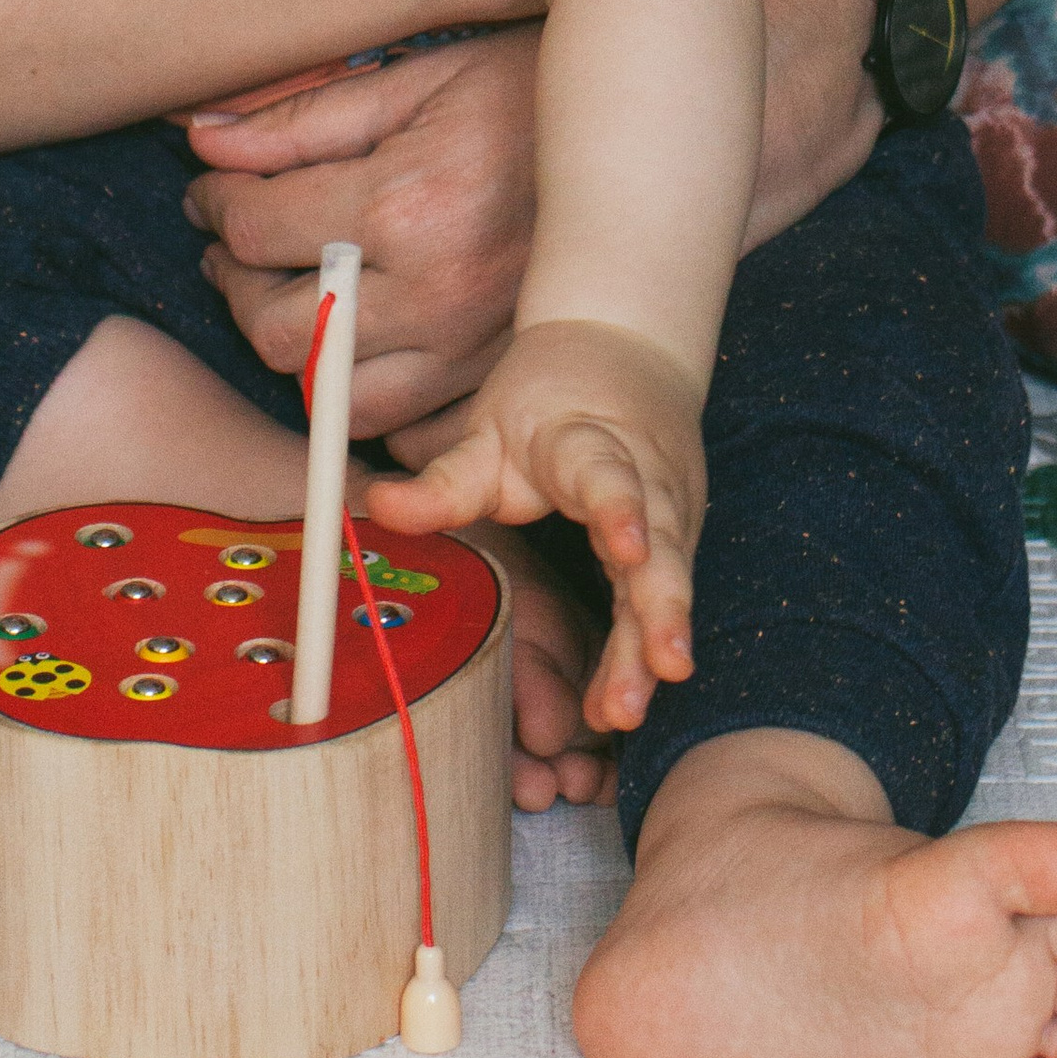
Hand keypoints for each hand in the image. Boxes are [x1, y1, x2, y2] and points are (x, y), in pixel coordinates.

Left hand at [182, 28, 538, 432]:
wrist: (640, 131)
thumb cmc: (523, 90)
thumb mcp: (412, 82)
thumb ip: (301, 122)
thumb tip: (204, 145)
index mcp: (402, 204)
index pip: (256, 230)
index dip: (216, 207)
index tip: (214, 193)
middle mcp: (435, 289)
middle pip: (281, 330)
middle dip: (238, 285)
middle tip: (239, 248)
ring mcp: (472, 346)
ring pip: (336, 398)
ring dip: (295, 351)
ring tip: (291, 297)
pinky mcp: (502, 377)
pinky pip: (412, 434)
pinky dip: (372, 406)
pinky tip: (362, 350)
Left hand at [369, 319, 706, 734]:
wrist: (623, 347)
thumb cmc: (548, 399)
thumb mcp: (490, 430)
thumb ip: (444, 480)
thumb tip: (379, 508)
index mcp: (591, 441)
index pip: (608, 474)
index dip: (619, 510)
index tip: (626, 546)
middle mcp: (647, 478)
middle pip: (660, 546)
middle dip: (660, 610)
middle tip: (662, 669)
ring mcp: (670, 511)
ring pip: (669, 582)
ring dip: (656, 644)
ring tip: (630, 709)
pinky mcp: (677, 539)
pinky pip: (663, 599)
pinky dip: (645, 652)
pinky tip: (621, 703)